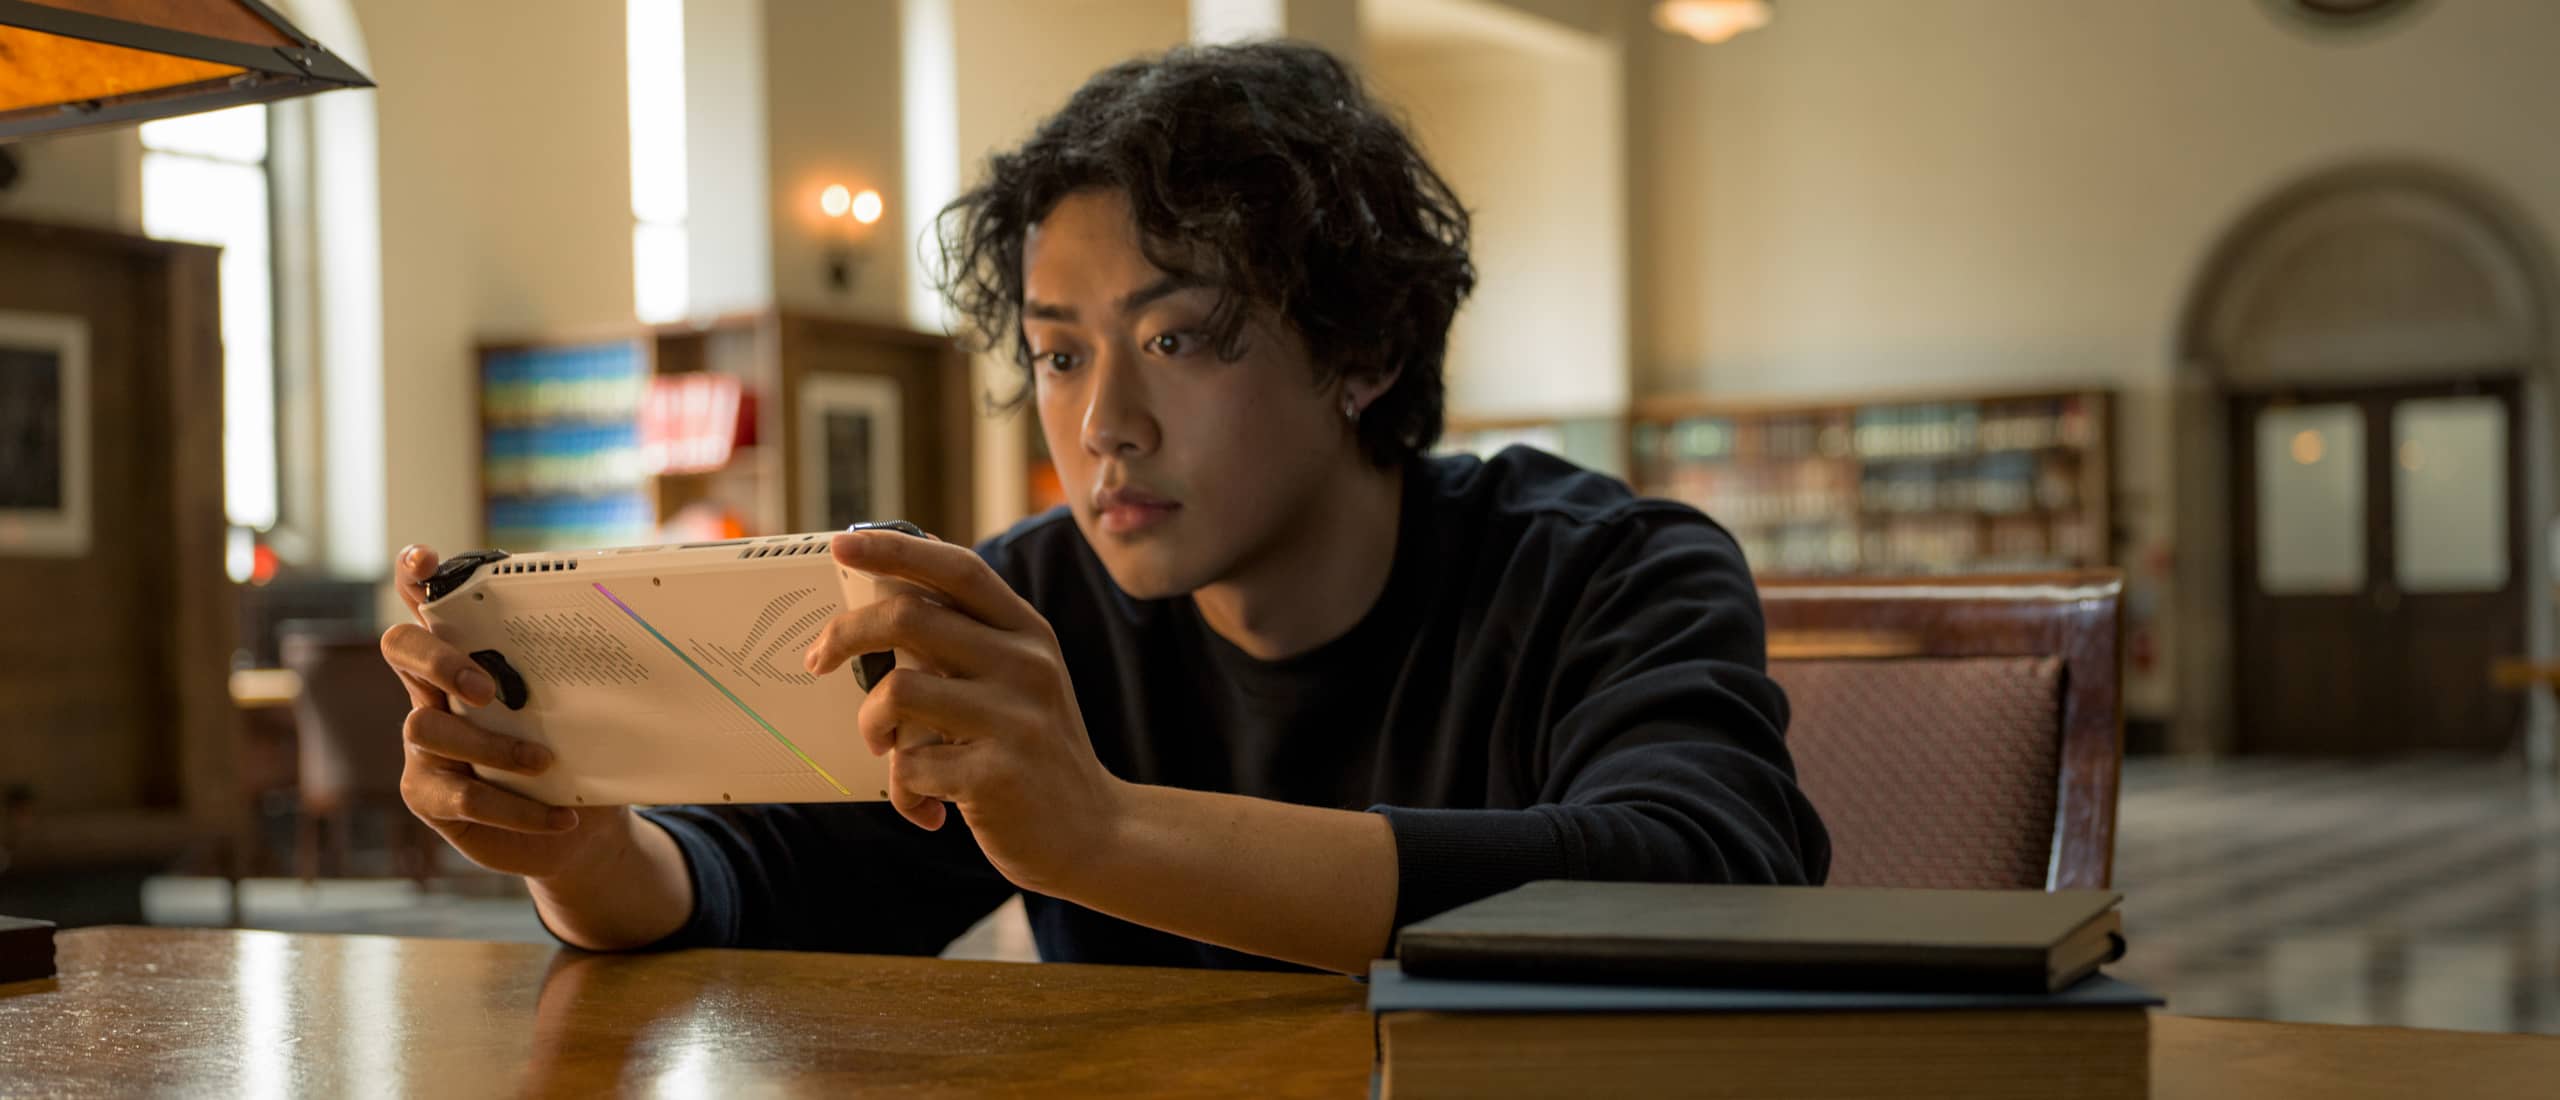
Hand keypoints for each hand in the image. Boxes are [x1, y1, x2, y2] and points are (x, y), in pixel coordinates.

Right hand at [384, 544, 637, 880]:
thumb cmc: (580, 750)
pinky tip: (564, 818)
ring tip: (547, 762)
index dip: (415, 577)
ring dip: (494, 746)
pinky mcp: (429, 794)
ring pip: (427, 728)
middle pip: (401, 649)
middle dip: (438, 660)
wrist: (583, 828)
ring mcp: (424, 744)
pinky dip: (519, 810)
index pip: (429, 603)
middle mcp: (433, 691)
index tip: (426, 559)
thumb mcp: (584, 706)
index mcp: (469, 655)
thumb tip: (639, 627)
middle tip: (486, 687)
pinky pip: (463, 796)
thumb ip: (582, 670)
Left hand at [802, 529, 1125, 894]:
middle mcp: (1027, 665)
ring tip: (886, 750)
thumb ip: (972, 639)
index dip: (894, 548)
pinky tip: (931, 807)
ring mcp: (1015, 719)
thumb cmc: (1036, 752)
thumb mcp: (1023, 680)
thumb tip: (890, 588)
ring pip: (897, 691)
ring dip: (871, 725)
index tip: (842, 541)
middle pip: (909, 617)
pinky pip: (909, 766)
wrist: (1095, 833)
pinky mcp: (996, 775)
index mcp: (1028, 633)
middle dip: (844, 634)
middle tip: (818, 659)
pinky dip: (904, 790)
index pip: (957, 568)